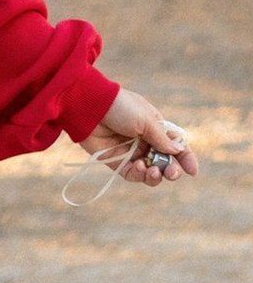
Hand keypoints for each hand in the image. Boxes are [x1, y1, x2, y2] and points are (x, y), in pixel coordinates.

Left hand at [78, 87, 197, 186]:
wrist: (89, 107)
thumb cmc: (120, 107)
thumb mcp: (146, 120)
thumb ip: (162, 138)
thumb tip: (178, 151)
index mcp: (156, 127)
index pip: (176, 146)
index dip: (185, 158)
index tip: (193, 171)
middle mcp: (145, 141)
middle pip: (165, 162)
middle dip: (171, 170)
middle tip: (171, 173)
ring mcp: (131, 152)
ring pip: (151, 172)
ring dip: (156, 175)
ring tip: (153, 170)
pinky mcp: (117, 161)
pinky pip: (134, 175)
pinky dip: (140, 175)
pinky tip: (141, 167)